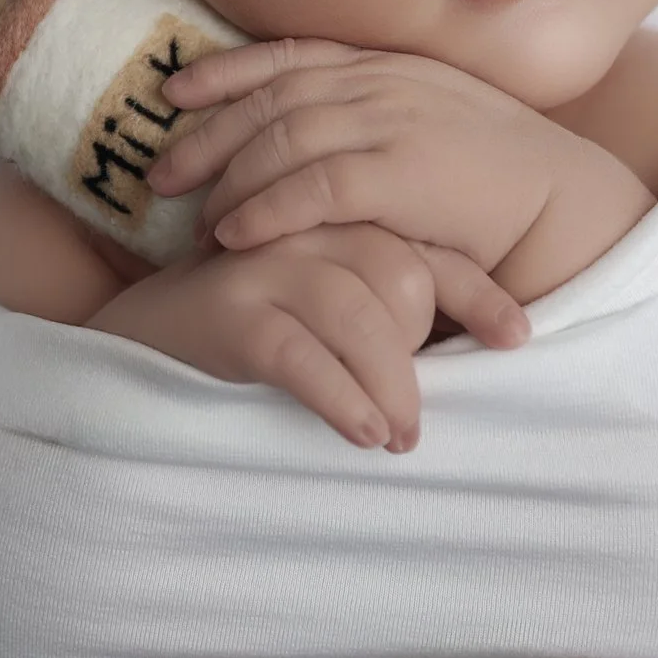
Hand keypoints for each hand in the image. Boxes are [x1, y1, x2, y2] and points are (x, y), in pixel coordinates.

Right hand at [89, 219, 526, 450]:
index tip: (519, 338)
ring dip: (390, 386)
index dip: (479, 294)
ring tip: (399, 439)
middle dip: (419, 351)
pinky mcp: (228, 312)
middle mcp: (305, 227)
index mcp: (337, 218)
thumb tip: (472, 348)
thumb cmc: (250, 324)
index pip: (427, 249)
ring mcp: (263, 264)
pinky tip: (362, 435)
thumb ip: (382, 304)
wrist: (138, 337)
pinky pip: (301, 354)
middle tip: (413, 417)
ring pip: (358, 314)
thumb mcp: (323, 305)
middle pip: (401, 274)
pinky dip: (340, 397)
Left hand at [142, 38, 571, 300]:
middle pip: (270, 99)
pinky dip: (266, 209)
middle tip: (161, 177)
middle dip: (207, 135)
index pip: (287, 56)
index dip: (222, 71)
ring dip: (230, 182)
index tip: (172, 91)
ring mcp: (392, 124)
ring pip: (283, 140)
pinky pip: (314, 187)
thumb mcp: (427, 120)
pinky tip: (237, 235)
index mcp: (385, 65)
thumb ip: (371, 117)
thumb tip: (306, 135)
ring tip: (200, 225)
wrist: (560, 198)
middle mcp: (381, 84)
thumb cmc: (493, 172)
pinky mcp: (403, 175)